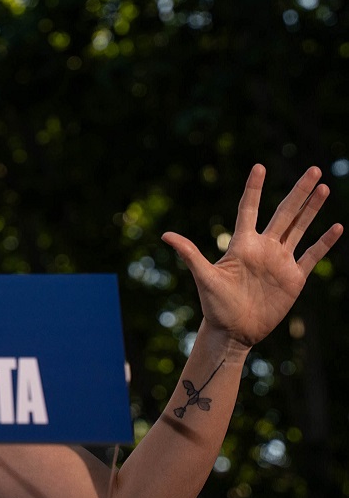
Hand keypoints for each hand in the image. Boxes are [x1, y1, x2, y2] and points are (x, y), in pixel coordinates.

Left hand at [161, 164, 342, 353]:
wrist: (233, 330)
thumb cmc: (215, 305)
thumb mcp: (204, 277)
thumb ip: (189, 254)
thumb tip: (165, 235)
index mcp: (242, 244)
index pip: (249, 209)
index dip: (254, 189)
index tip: (258, 167)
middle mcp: (263, 248)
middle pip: (284, 213)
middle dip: (299, 192)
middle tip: (313, 170)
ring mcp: (280, 261)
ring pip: (300, 228)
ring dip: (312, 210)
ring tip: (323, 188)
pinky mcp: (294, 278)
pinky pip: (312, 255)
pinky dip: (324, 242)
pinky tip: (337, 227)